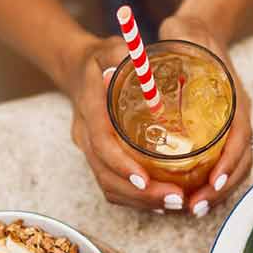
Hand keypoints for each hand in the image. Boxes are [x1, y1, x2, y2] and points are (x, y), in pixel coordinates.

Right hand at [57, 36, 184, 210]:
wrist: (76, 69)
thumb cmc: (98, 58)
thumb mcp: (110, 49)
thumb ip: (124, 55)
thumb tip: (146, 66)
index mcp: (89, 110)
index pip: (102, 145)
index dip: (122, 166)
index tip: (146, 179)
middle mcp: (86, 136)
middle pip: (106, 176)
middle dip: (140, 194)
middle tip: (176, 198)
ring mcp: (91, 150)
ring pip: (109, 186)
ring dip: (141, 201)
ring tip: (176, 203)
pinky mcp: (100, 158)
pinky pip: (113, 185)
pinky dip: (137, 198)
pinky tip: (163, 201)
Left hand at [158, 14, 252, 217]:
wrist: (203, 31)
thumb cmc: (190, 33)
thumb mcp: (182, 31)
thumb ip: (173, 39)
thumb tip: (148, 55)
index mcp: (234, 97)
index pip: (239, 136)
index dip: (228, 162)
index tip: (211, 181)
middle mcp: (237, 115)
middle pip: (240, 161)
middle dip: (220, 189)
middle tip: (194, 207)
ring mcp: (231, 126)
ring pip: (233, 168)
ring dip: (215, 194)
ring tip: (192, 210)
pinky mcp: (220, 133)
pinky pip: (222, 165)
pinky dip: (210, 184)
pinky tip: (190, 197)